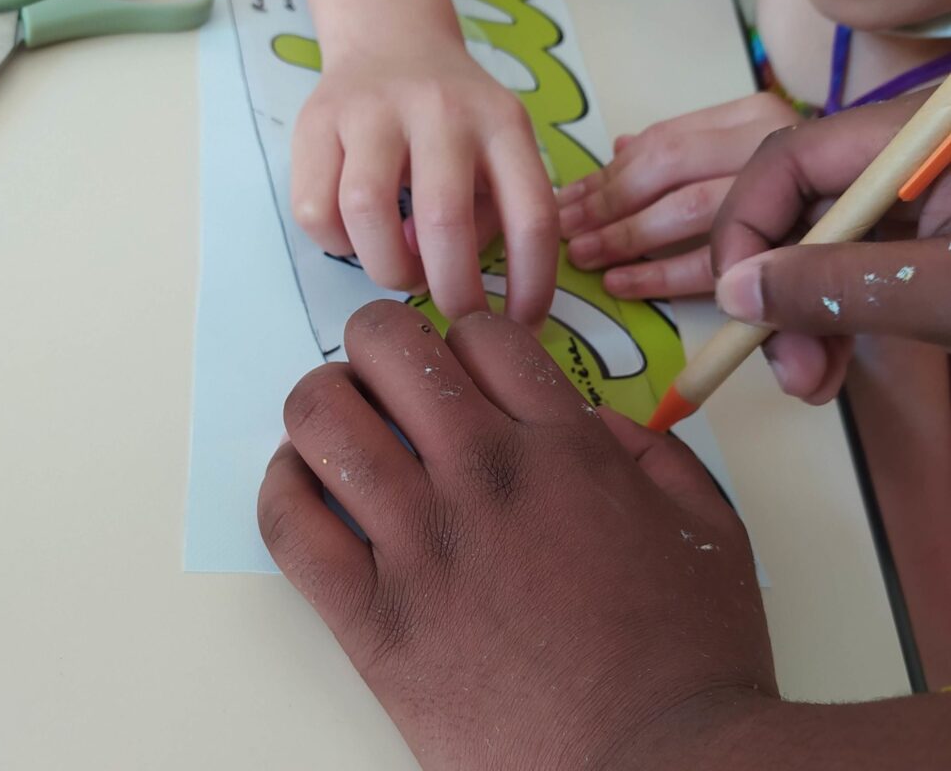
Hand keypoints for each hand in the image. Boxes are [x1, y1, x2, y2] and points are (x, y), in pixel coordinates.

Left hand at [259, 300, 775, 770]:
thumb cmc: (689, 655)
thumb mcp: (706, 526)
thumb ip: (650, 449)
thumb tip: (586, 417)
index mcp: (563, 447)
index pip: (480, 333)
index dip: (464, 335)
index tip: (460, 365)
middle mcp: (484, 475)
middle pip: (387, 347)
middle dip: (378, 340)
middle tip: (385, 372)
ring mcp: (421, 544)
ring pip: (324, 418)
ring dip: (323, 401)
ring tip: (340, 423)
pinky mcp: (373, 620)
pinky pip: (289, 526)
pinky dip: (282, 487)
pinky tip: (304, 487)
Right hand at [291, 41, 557, 328]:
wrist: (390, 37)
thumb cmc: (454, 117)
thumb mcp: (497, 149)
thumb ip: (489, 214)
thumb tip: (431, 269)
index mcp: (502, 123)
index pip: (532, 216)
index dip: (532, 286)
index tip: (521, 328)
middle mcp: (441, 109)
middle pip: (444, 221)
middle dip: (453, 291)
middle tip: (455, 314)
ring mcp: (372, 110)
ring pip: (366, 215)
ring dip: (386, 267)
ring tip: (400, 267)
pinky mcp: (316, 121)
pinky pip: (315, 210)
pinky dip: (336, 243)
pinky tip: (355, 233)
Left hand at [557, 93, 798, 297]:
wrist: (916, 199)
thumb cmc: (808, 191)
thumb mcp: (742, 159)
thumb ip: (692, 151)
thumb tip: (621, 143)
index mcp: (753, 114)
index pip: (663, 141)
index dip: (606, 175)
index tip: (566, 200)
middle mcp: (777, 135)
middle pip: (668, 171)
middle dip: (607, 208)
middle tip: (564, 238)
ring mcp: (799, 179)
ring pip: (691, 210)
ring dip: (627, 241)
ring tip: (583, 261)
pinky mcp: (813, 237)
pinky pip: (726, 256)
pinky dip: (665, 274)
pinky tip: (622, 284)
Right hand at [711, 90, 950, 402]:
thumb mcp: (948, 293)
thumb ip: (841, 287)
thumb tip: (734, 294)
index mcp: (920, 135)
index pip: (789, 158)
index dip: (743, 229)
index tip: (737, 305)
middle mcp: (905, 154)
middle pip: (798, 204)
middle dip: (777, 289)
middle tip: (784, 368)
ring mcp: (918, 194)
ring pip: (820, 242)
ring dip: (802, 314)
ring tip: (810, 383)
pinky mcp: (926, 231)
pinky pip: (854, 263)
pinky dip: (835, 314)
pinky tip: (829, 365)